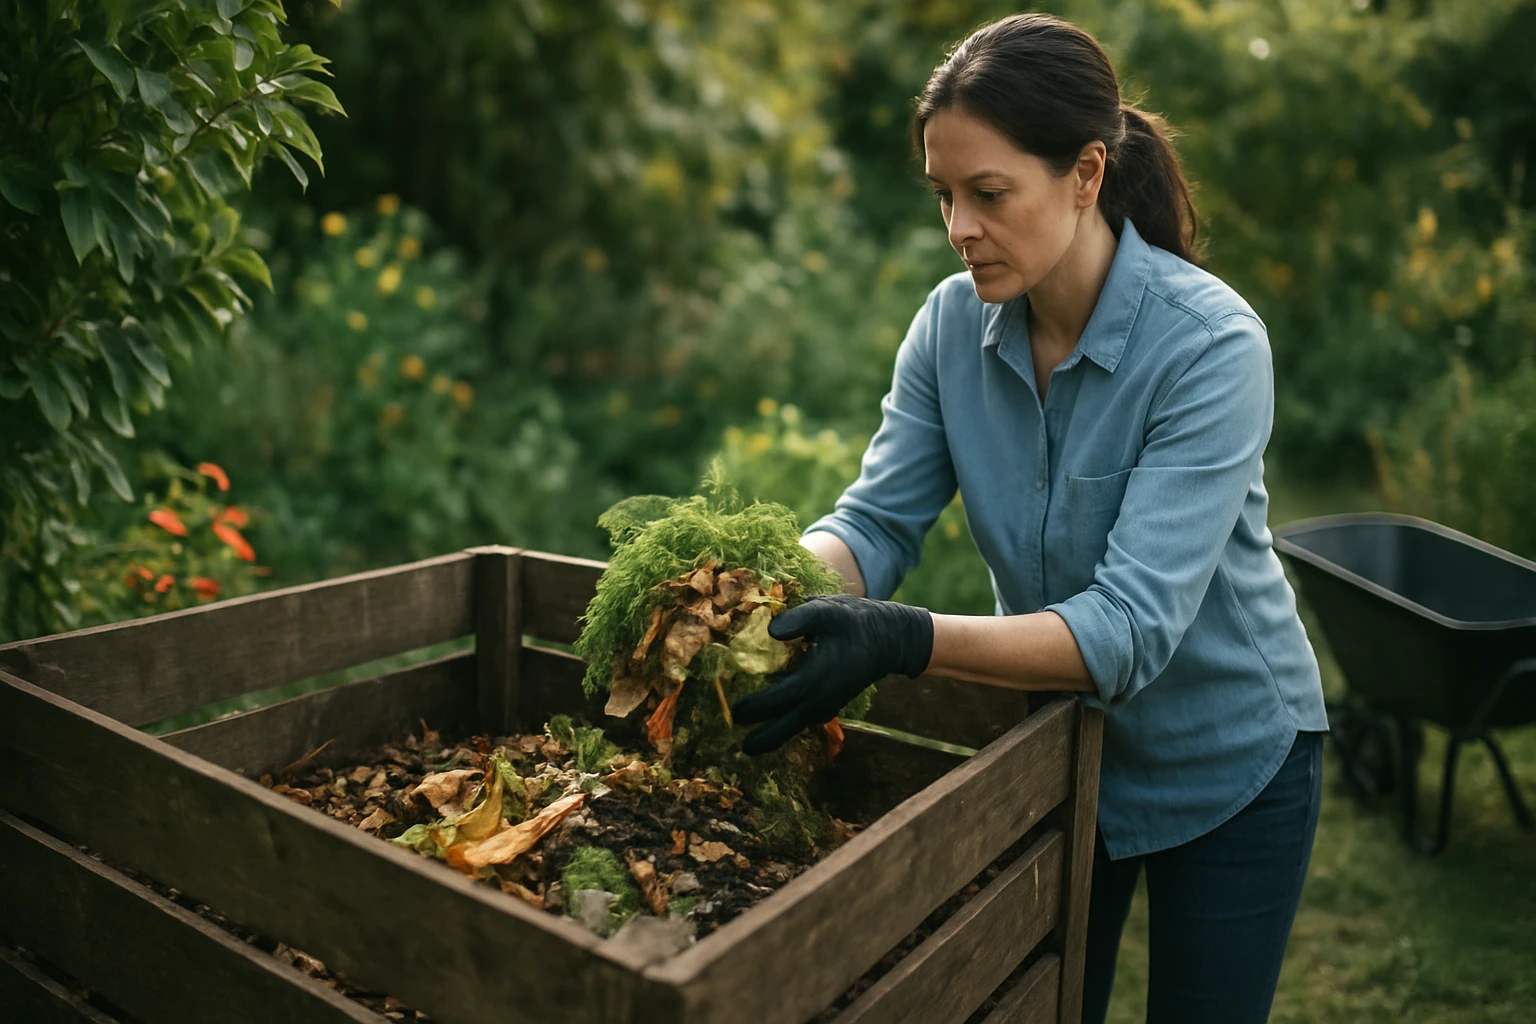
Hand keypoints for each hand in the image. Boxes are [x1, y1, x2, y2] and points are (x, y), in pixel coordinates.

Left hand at [731, 594, 932, 754]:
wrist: (889, 639)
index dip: (751, 708)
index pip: (774, 701)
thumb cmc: (856, 623)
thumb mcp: (827, 610)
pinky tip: (768, 718)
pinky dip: (782, 724)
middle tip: (733, 742)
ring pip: (791, 729)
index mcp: (814, 681)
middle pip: (781, 731)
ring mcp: (825, 707)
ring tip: (744, 739)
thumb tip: (769, 632)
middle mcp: (818, 702)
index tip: (731, 710)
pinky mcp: (828, 705)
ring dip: (768, 735)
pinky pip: (799, 721)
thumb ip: (798, 618)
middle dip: (758, 739)